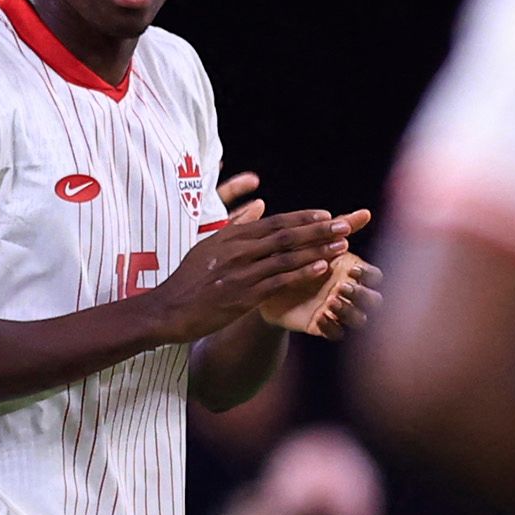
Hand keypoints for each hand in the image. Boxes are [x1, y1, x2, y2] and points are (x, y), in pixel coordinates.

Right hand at [151, 204, 354, 340]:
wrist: (169, 309)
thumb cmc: (190, 279)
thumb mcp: (210, 245)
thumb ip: (237, 225)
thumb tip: (260, 205)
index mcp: (231, 237)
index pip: (274, 223)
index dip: (302, 218)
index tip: (326, 215)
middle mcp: (238, 251)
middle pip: (285, 235)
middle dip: (318, 230)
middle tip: (345, 225)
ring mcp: (241, 273)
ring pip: (286, 257)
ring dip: (317, 250)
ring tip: (342, 245)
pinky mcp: (243, 296)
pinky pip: (278, 282)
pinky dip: (301, 273)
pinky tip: (321, 268)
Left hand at [264, 219, 378, 336]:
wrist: (261, 280)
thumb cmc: (291, 255)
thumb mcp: (312, 240)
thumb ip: (339, 227)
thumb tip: (366, 212)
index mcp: (349, 271)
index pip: (375, 276)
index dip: (368, 275)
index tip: (351, 269)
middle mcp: (348, 292)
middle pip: (375, 300)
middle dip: (362, 295)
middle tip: (341, 287)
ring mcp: (336, 310)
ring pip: (360, 319)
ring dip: (350, 311)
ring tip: (331, 301)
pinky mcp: (321, 325)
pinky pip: (337, 333)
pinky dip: (332, 326)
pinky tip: (320, 317)